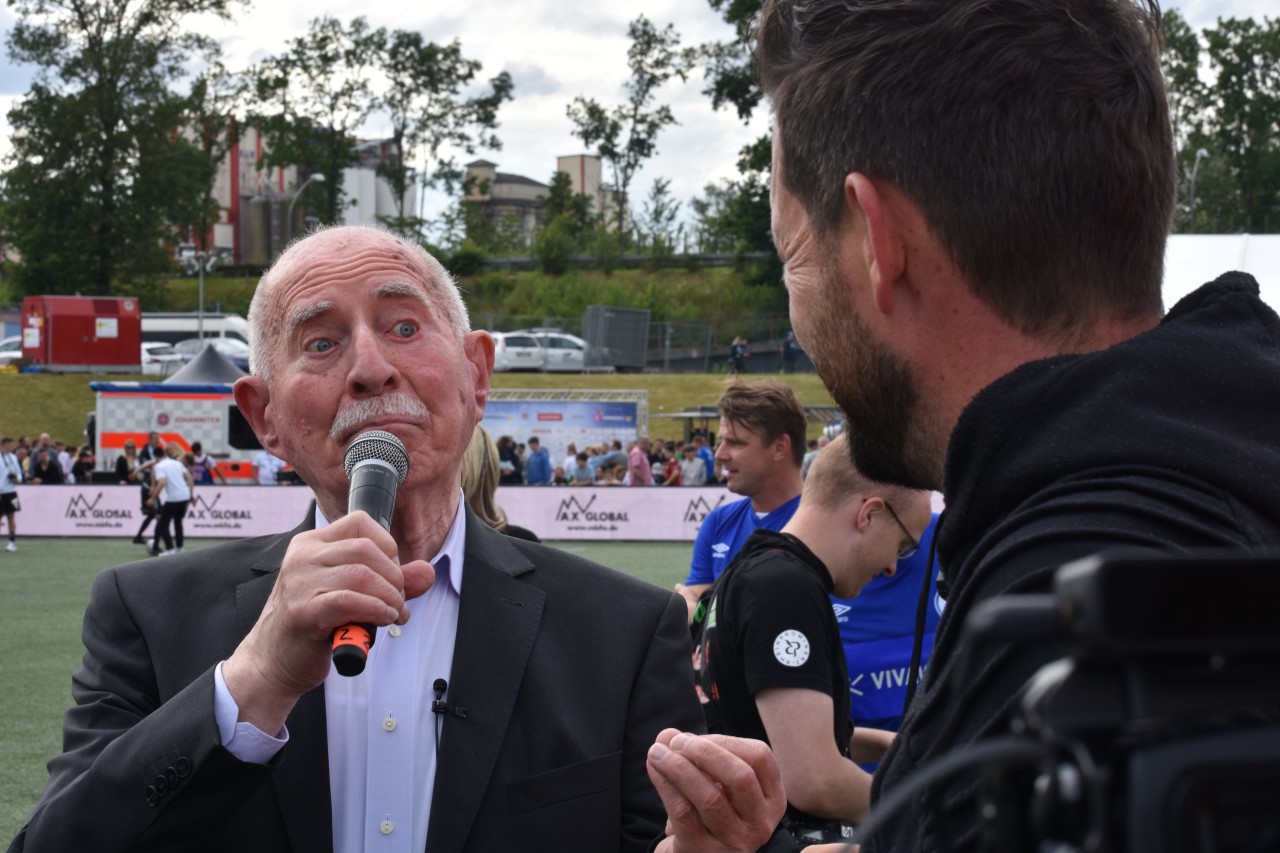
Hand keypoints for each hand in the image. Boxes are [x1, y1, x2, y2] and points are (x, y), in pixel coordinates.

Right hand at [221, 511, 435, 731]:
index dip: (388, 546)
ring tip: (394, 614)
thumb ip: (390, 581)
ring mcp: (299, 582)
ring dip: (390, 597)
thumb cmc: (313, 626)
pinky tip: (383, 620)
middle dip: (393, 576)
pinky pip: (351, 600)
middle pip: (366, 549)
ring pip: (362, 574)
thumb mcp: (352, 594)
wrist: (273, 663)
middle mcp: (302, 556)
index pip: (361, 522)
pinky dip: (376, 610)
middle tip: (398, 601)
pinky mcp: (303, 611)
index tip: (393, 574)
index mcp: (311, 544)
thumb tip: (428, 572)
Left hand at [648, 730, 785, 852]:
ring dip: (678, 767)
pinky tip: (655, 771)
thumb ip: (698, 753)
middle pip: (740, 777)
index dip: (724, 741)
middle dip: (704, 752)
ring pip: (710, 797)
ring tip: (657, 752)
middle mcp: (760, 822)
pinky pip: (684, 813)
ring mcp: (736, 841)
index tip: (693, 737)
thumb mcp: (716, 781)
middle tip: (675, 742)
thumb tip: (668, 736)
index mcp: (772, 798)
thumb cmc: (711, 809)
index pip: (759, 757)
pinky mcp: (705, 852)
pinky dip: (666, 786)